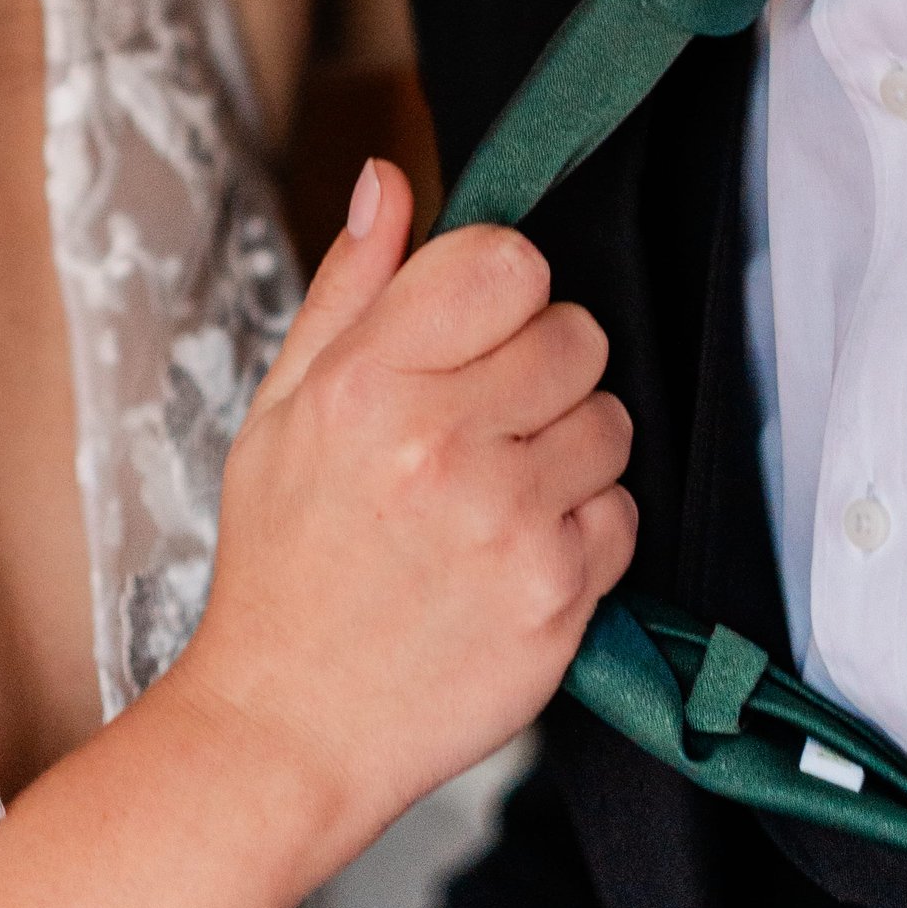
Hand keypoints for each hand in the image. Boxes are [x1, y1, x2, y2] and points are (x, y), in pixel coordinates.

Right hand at [176, 162, 633, 879]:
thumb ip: (350, 287)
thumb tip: (387, 181)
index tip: (480, 331)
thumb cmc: (285, 565)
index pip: (506, 260)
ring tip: (499, 491)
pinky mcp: (555, 598)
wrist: (289, 725)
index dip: (504, 291)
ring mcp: (506, 522)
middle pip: (575, 333)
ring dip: (571, 448)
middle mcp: (441, 442)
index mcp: (368, 380)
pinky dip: (585, 531)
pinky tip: (517, 551)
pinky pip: (623, 515)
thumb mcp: (283, 409)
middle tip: (487, 421)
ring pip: (611, 422)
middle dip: (543, 366)